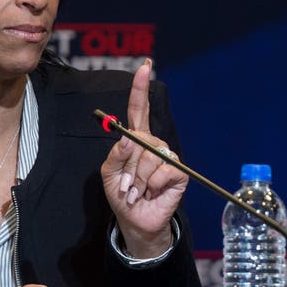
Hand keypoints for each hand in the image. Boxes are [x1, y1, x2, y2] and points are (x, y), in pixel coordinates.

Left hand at [100, 58, 186, 257]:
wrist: (136, 220)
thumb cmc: (121, 194)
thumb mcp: (108, 173)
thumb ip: (115, 154)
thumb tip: (129, 138)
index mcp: (137, 139)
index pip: (140, 109)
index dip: (141, 88)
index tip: (145, 66)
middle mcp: (154, 144)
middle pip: (140, 139)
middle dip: (127, 166)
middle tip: (125, 185)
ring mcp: (168, 157)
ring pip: (149, 157)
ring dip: (137, 179)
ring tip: (137, 191)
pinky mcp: (179, 172)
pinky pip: (163, 171)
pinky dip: (151, 185)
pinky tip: (151, 193)